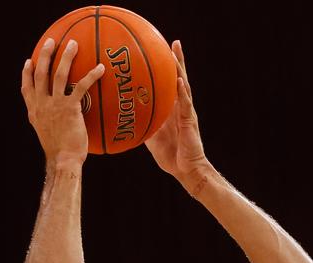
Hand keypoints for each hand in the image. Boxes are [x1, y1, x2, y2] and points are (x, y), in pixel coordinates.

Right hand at [21, 38, 105, 167]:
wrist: (63, 159)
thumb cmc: (58, 151)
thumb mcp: (46, 133)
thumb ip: (47, 120)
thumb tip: (54, 117)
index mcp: (34, 111)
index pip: (26, 88)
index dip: (27, 73)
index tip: (29, 61)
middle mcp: (41, 105)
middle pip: (40, 73)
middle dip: (45, 55)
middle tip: (52, 42)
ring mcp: (54, 105)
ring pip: (58, 74)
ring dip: (66, 56)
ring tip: (73, 44)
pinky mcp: (70, 108)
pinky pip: (81, 86)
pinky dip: (91, 75)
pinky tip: (100, 68)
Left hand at [145, 40, 211, 186]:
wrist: (186, 169)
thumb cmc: (171, 155)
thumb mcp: (152, 138)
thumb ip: (142, 126)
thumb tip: (123, 122)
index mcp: (173, 109)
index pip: (171, 84)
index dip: (168, 69)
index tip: (162, 51)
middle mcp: (181, 107)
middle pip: (180, 78)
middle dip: (177, 61)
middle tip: (174, 42)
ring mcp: (187, 112)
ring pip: (184, 86)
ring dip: (180, 69)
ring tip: (175, 54)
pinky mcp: (190, 121)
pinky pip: (186, 104)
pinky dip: (182, 91)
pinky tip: (178, 81)